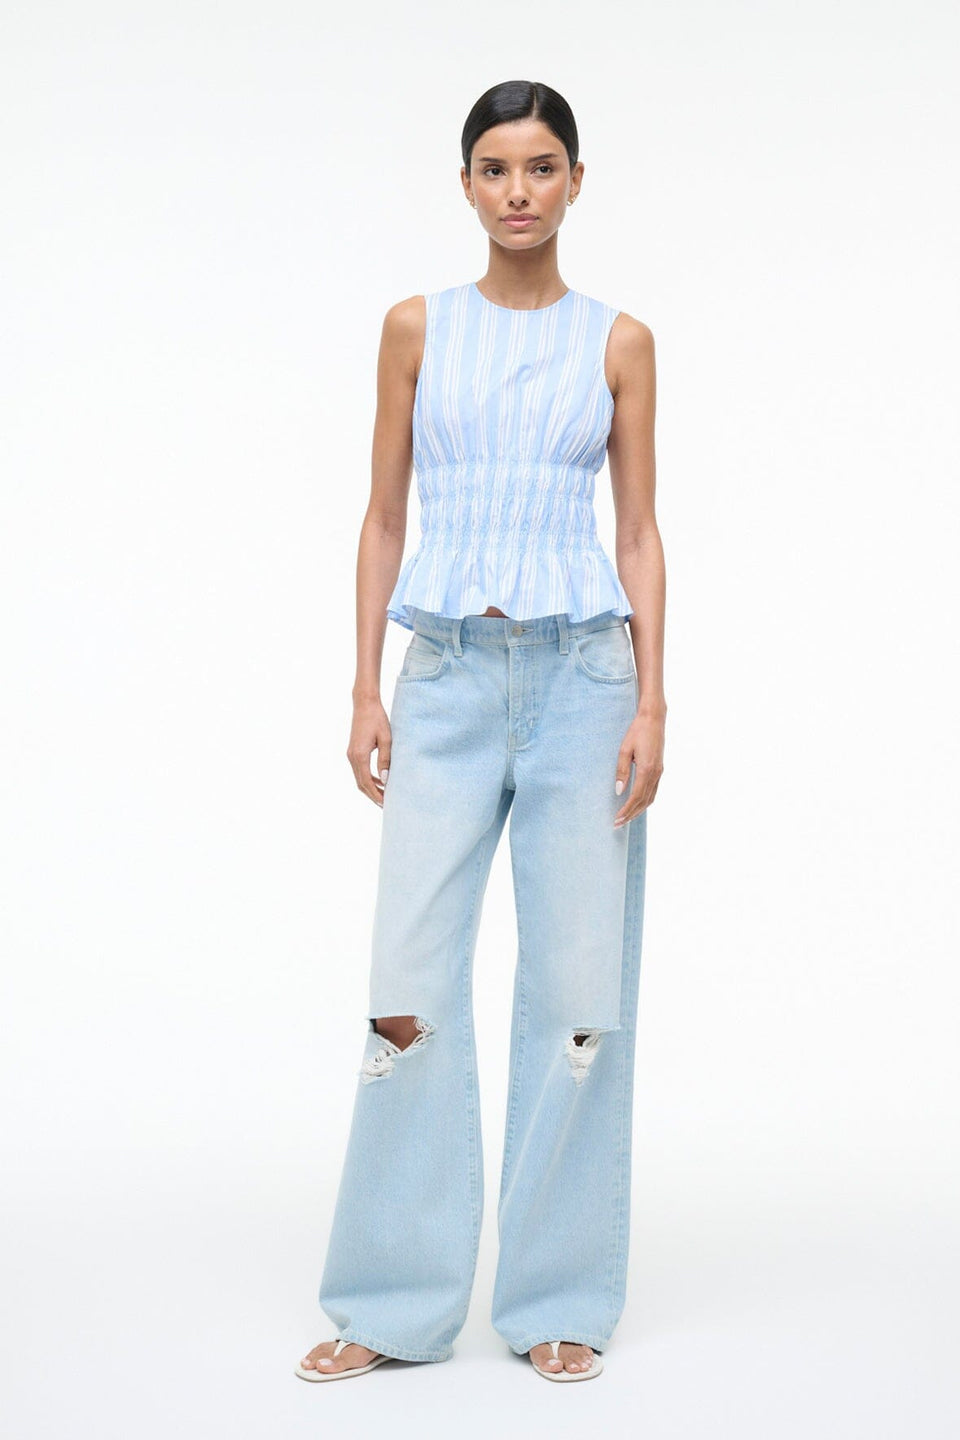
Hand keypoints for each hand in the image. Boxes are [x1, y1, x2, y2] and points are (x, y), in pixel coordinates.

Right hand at [347, 695, 391, 806]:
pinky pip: (359, 770)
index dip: (376, 794)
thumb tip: (385, 779)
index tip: (386, 804)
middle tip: (387, 804)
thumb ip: (385, 760)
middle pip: (361, 783)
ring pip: (359, 778)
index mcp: (359, 755)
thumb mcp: (386, 739)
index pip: (367, 782)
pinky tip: (380, 781)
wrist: (364, 704)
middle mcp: (352, 757)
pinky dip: (368, 778)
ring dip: (370, 788)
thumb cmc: (377, 719)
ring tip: (384, 795)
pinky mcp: (353, 751)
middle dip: (373, 795)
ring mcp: (351, 754)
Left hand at [613, 710, 664, 825]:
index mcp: (647, 769)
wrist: (654, 719)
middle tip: (618, 824)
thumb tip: (619, 791)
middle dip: (631, 814)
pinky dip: (645, 801)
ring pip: (650, 798)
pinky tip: (637, 804)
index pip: (636, 796)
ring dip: (638, 810)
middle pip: (644, 801)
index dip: (626, 810)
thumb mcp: (624, 749)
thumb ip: (622, 771)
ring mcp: (660, 772)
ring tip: (626, 818)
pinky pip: (653, 791)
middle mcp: (656, 773)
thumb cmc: (637, 731)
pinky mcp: (660, 769)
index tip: (617, 819)